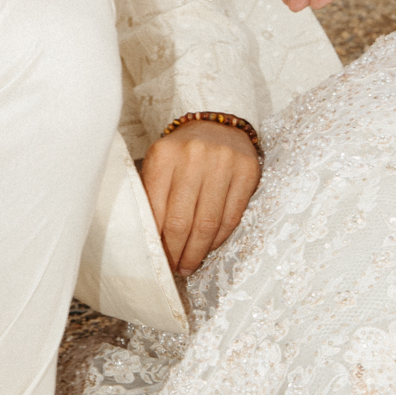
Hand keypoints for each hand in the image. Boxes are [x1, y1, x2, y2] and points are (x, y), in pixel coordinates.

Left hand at [139, 121, 261, 274]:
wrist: (219, 125)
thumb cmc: (183, 153)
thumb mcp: (160, 164)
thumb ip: (152, 195)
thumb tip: (148, 240)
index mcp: (164, 155)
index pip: (157, 210)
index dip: (156, 241)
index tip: (155, 258)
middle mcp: (194, 156)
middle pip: (182, 221)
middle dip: (176, 252)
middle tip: (173, 269)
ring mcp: (223, 162)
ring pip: (208, 223)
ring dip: (198, 251)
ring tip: (190, 265)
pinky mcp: (247, 171)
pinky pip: (231, 216)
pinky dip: (219, 238)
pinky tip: (209, 247)